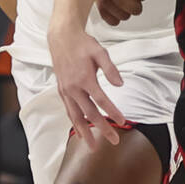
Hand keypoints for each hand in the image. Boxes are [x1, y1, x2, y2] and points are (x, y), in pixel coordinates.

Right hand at [48, 25, 124, 146]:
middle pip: (89, 114)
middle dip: (102, 129)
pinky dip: (75, 122)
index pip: (101, 100)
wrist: (61, 37)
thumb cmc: (83, 44)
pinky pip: (68, 110)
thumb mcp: (100, 52)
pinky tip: (80, 130)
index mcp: (84, 78)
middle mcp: (73, 88)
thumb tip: (120, 84)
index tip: (123, 121)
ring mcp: (65, 90)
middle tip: (113, 141)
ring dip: (84, 132)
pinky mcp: (61, 90)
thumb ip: (111, 69)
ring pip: (75, 116)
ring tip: (92, 146)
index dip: (113, 112)